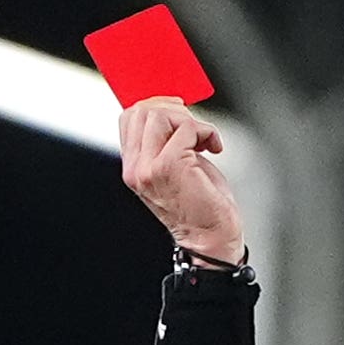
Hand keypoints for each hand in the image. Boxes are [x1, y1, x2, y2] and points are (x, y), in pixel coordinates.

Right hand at [119, 96, 244, 264]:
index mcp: (133, 168)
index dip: (157, 106)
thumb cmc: (199, 205)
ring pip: (161, 114)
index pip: (130, 116)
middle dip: (174, 110)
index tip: (180, 114)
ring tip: (202, 140)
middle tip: (194, 128)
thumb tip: (171, 108)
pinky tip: (212, 148)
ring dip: (189, 121)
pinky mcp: (169, 166)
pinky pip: (187, 127)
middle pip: (143, 110)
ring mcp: (148, 168)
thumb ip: (164, 141)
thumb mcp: (174, 167)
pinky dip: (206, 131)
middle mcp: (135, 169)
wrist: (211, 238)